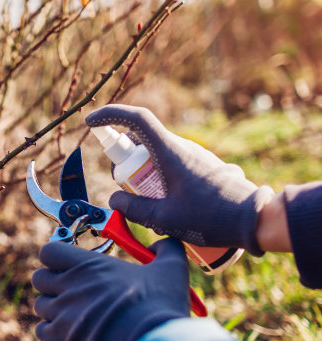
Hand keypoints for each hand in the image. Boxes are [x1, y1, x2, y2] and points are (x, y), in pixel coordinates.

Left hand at [32, 239, 189, 340]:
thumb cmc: (160, 304)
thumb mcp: (171, 269)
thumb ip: (167, 249)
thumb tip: (165, 242)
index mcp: (88, 265)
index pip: (49, 251)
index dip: (55, 256)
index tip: (67, 263)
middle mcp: (69, 285)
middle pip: (39, 278)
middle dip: (51, 283)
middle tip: (71, 290)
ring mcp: (62, 312)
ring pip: (40, 305)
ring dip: (53, 309)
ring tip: (74, 315)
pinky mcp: (61, 338)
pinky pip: (41, 331)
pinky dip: (51, 333)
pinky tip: (70, 333)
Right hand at [85, 104, 274, 255]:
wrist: (254, 219)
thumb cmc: (210, 218)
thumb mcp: (164, 219)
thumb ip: (133, 209)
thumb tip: (114, 200)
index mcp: (170, 152)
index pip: (136, 120)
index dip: (110, 116)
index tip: (91, 123)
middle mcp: (182, 147)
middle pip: (142, 141)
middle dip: (124, 160)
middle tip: (122, 188)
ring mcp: (194, 155)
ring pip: (156, 154)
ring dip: (142, 172)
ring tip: (147, 205)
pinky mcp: (202, 166)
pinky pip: (171, 165)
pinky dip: (159, 178)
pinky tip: (166, 206)